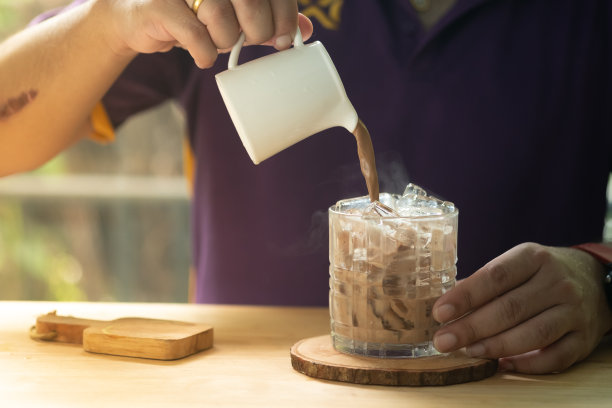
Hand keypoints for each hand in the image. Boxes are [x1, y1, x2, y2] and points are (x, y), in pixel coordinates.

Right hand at [98, 0, 312, 67]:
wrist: (141, 16)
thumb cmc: (197, 15)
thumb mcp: (237, 14)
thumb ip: (269, 17)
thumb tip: (306, 29)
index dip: (284, 14)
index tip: (284, 38)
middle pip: (250, 2)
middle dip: (258, 31)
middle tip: (249, 41)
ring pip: (222, 21)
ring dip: (224, 42)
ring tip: (216, 43)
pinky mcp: (161, 5)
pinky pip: (196, 38)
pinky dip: (203, 54)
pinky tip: (202, 55)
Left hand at [431, 242, 611, 373]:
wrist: (595, 280)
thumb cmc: (540, 273)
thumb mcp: (516, 264)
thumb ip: (484, 283)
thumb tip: (447, 305)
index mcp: (533, 258)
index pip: (495, 276)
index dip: (465, 296)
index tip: (440, 312)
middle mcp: (556, 282)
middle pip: (510, 308)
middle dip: (471, 327)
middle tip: (443, 341)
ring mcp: (573, 311)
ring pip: (533, 335)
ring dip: (495, 346)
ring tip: (468, 351)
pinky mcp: (584, 338)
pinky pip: (555, 357)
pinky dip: (527, 364)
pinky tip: (502, 364)